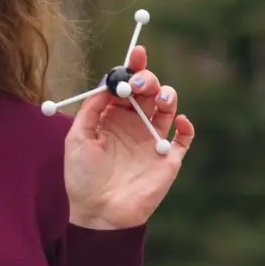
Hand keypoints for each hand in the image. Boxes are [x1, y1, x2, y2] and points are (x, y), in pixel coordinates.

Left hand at [62, 43, 194, 229]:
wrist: (98, 212)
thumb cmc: (82, 177)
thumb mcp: (77, 138)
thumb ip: (90, 109)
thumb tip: (106, 82)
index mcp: (112, 117)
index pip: (126, 85)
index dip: (132, 67)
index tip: (136, 53)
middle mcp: (134, 124)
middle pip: (148, 91)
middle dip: (148, 79)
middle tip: (140, 82)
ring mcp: (152, 140)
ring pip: (168, 107)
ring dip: (167, 95)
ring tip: (159, 97)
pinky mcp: (168, 158)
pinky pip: (184, 137)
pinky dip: (187, 126)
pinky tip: (179, 121)